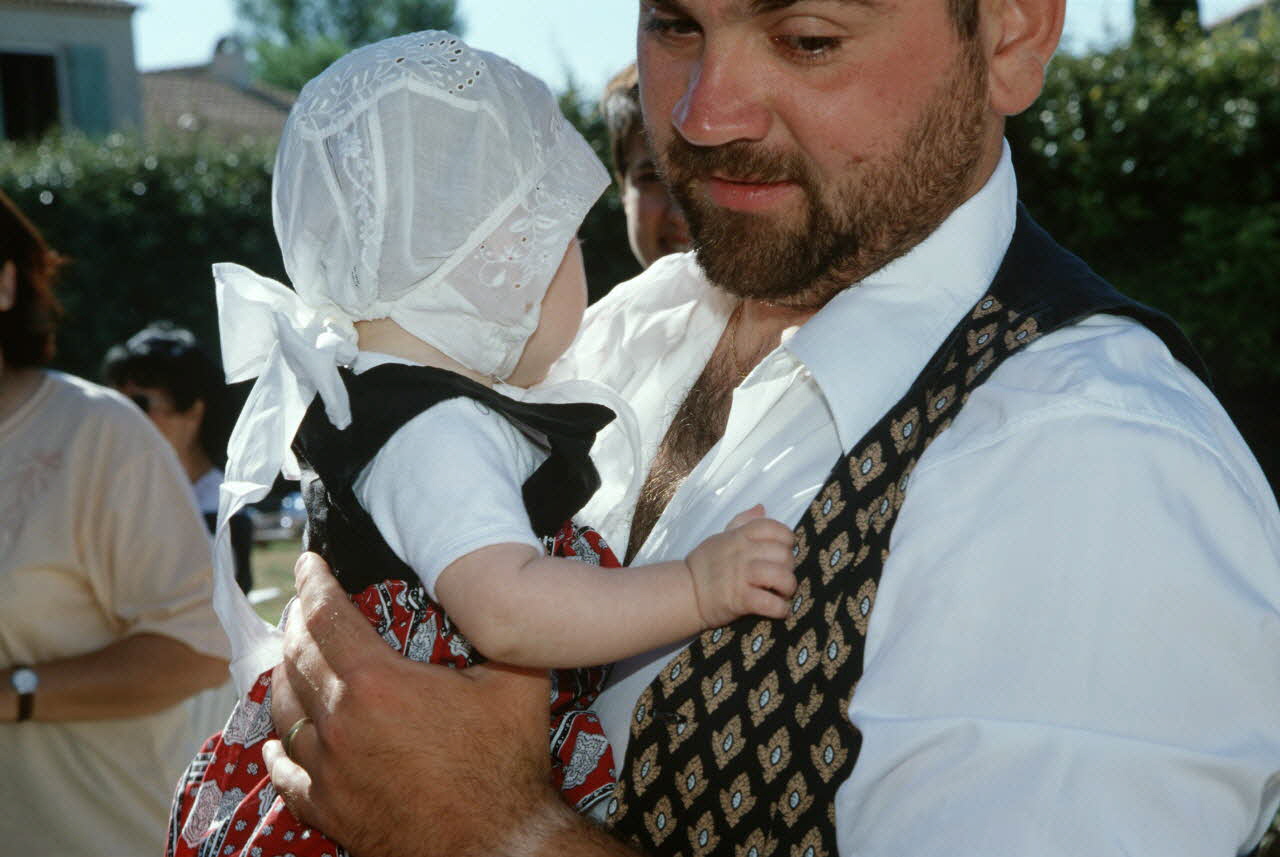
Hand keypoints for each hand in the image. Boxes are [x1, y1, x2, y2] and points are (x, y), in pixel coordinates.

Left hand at [263, 553, 567, 856]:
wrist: (497, 846)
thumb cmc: (506, 766)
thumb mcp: (514, 683)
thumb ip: (497, 635)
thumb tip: (498, 599)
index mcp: (378, 683)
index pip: (326, 616)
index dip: (312, 582)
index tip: (307, 561)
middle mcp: (340, 723)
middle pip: (297, 656)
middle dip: (296, 621)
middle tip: (304, 603)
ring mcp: (328, 769)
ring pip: (284, 709)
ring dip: (284, 673)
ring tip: (293, 656)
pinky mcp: (329, 808)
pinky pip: (285, 771)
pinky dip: (276, 747)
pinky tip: (276, 739)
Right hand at [685, 505, 796, 626]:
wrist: (685, 592)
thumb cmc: (704, 565)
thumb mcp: (721, 537)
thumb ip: (742, 522)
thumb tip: (761, 508)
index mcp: (739, 536)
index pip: (773, 528)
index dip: (786, 538)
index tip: (783, 550)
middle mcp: (743, 553)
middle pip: (783, 554)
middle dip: (789, 567)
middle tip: (782, 576)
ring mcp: (742, 576)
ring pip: (781, 577)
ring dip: (788, 588)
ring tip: (783, 593)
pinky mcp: (740, 599)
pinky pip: (770, 603)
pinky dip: (780, 608)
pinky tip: (780, 610)